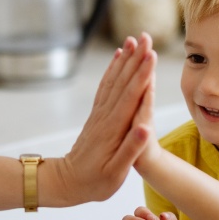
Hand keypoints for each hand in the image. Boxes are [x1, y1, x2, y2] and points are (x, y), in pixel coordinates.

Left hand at [61, 34, 155, 202]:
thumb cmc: (94, 182)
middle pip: (123, 81)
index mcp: (114, 129)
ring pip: (114, 80)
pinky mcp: (97, 115)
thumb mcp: (115, 173)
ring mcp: (100, 113)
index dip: (142, 74)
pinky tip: (117, 58)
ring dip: (125, 59)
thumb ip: (130, 149)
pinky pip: (106, 86)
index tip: (152, 55)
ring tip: (134, 40)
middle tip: (147, 37)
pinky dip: (112, 69)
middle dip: (136, 58)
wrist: (66, 183)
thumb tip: (145, 127)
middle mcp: (106, 116)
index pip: (131, 96)